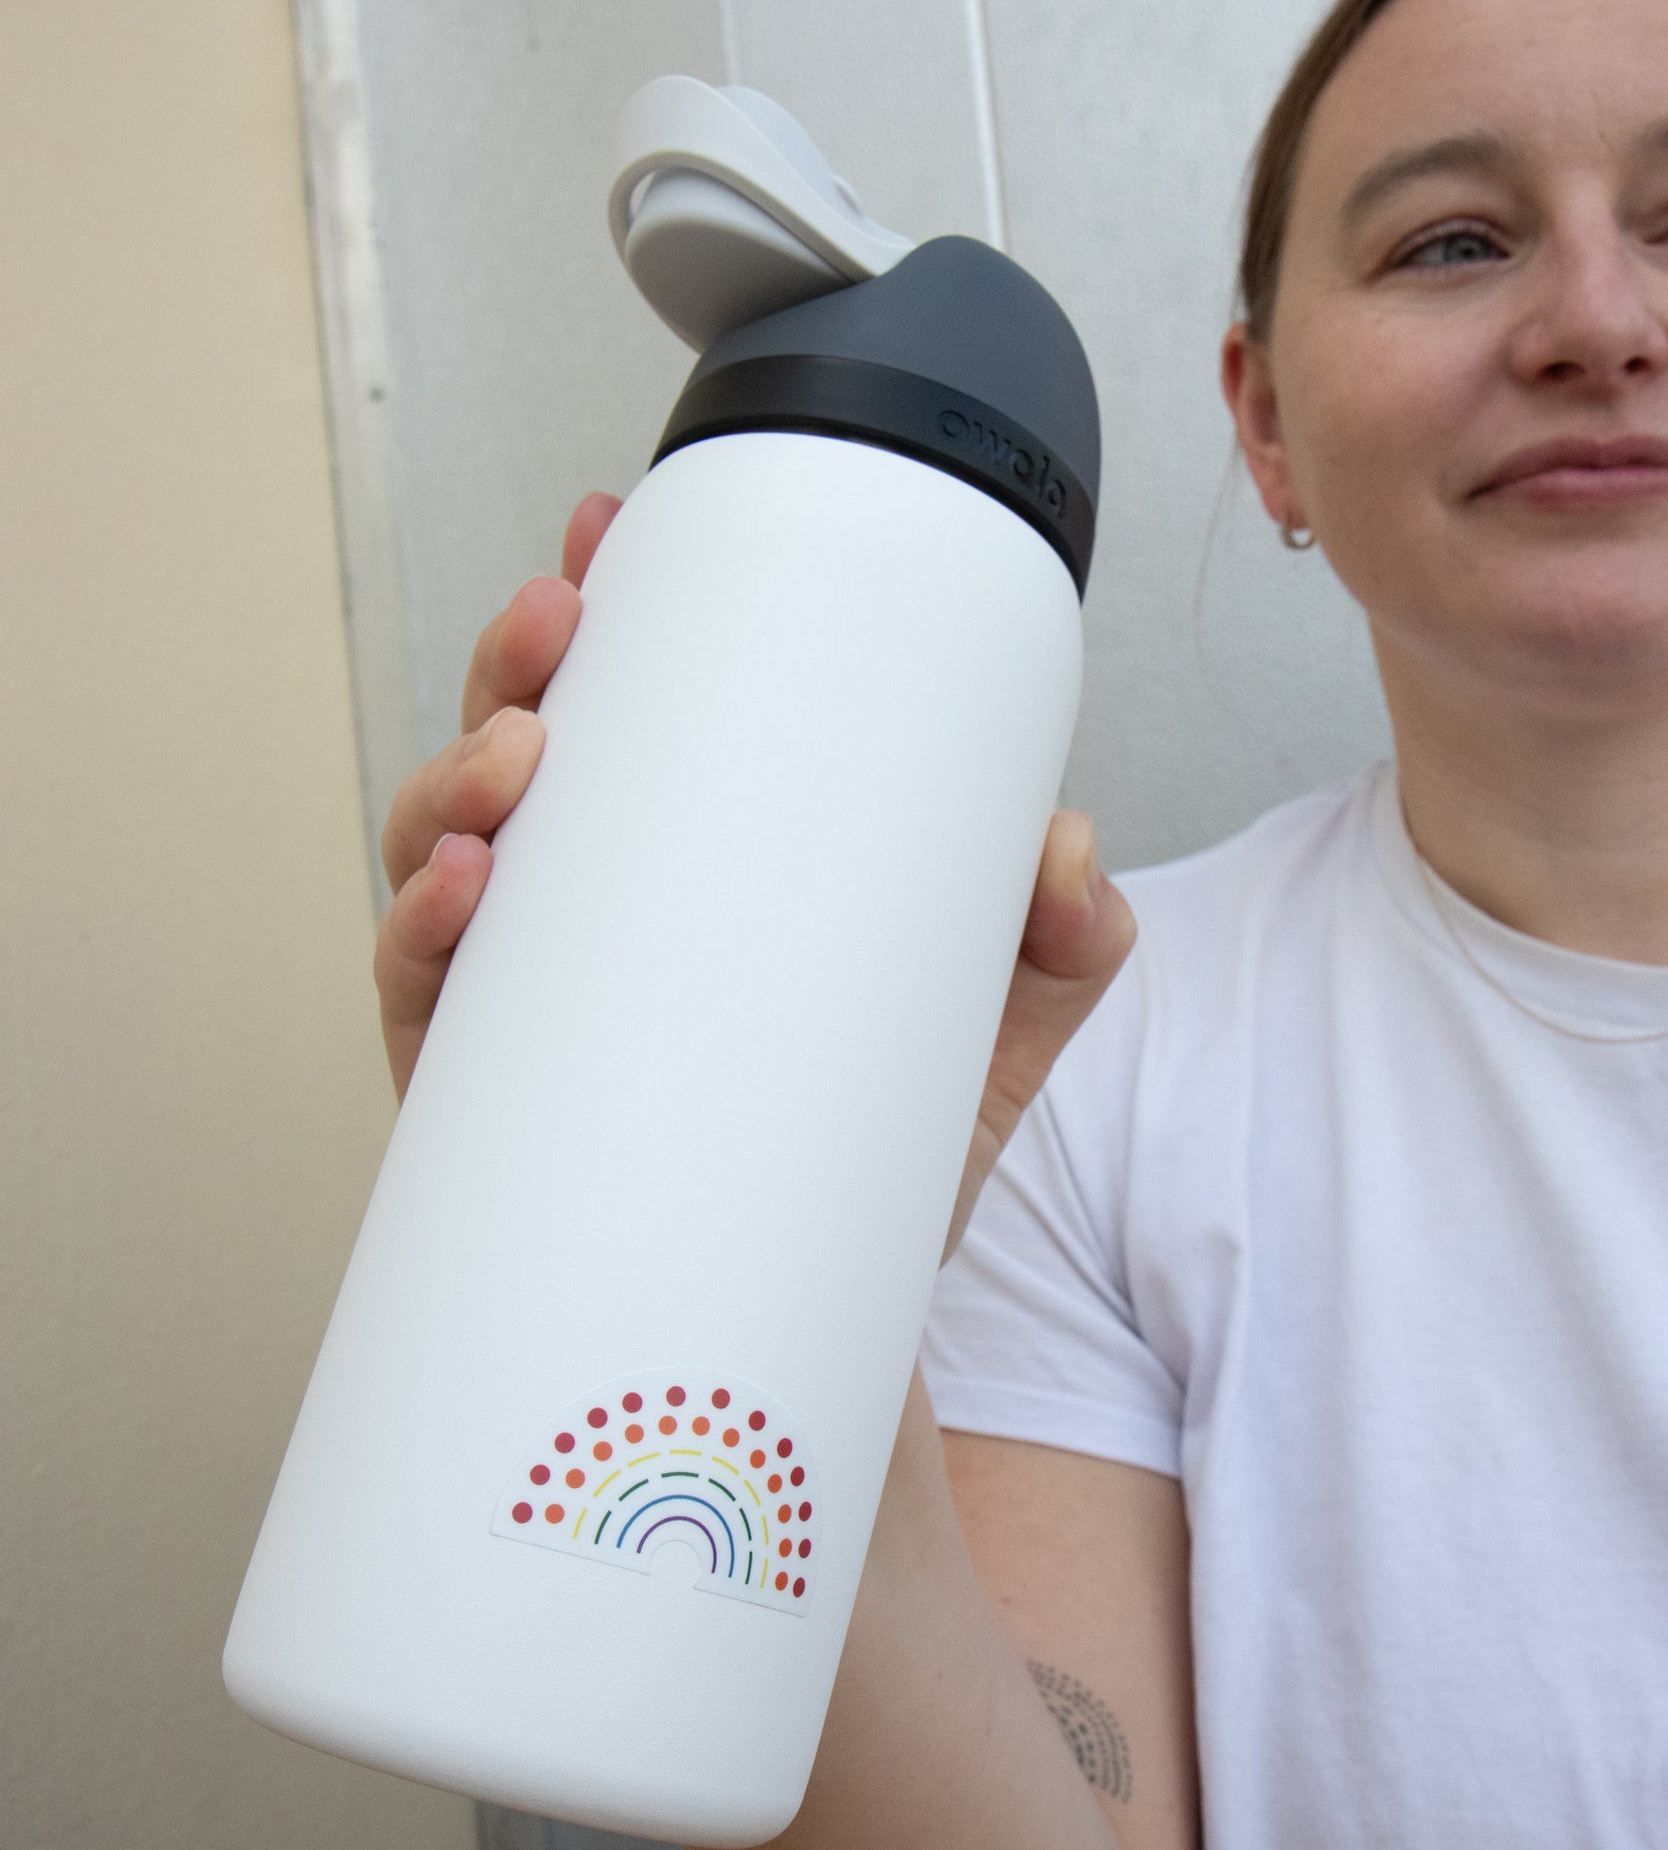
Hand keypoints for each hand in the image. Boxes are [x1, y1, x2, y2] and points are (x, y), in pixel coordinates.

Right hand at [369, 490, 1137, 1269]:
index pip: (630, 716)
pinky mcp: (490, 1099)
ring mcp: (534, 998)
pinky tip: (461, 893)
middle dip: (521, 667)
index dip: (605, 612)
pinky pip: (424, 1001)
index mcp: (693, 864)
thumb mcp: (997, 1027)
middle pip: (521, 755)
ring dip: (456, 780)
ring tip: (521, 760)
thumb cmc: (889, 1148)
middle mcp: (598, 915)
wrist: (841, 1317)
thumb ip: (1062, 940)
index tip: (609, 532)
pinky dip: (418, 934)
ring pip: (447, 852)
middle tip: (564, 622)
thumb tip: (1068, 846)